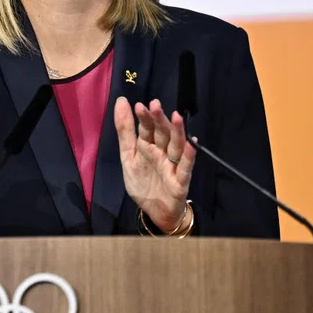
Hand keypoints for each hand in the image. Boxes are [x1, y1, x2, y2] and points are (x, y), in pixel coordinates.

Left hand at [114, 97, 196, 232]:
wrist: (155, 212)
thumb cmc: (143, 183)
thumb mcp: (128, 157)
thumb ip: (125, 131)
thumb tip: (121, 101)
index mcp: (147, 146)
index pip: (147, 129)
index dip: (144, 117)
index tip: (140, 105)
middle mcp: (161, 152)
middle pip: (162, 134)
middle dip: (159, 120)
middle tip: (156, 104)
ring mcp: (172, 165)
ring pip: (176, 146)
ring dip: (177, 132)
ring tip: (176, 117)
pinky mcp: (181, 180)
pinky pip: (186, 167)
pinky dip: (189, 156)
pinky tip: (192, 144)